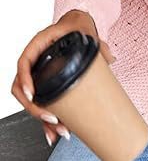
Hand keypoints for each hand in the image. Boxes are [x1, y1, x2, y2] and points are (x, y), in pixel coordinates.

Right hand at [11, 10, 115, 146]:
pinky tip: (52, 133)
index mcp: (39, 46)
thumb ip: (98, 45)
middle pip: (23, 89)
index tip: (33, 94)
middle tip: (54, 120)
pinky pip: (41, 104)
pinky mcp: (46, 86)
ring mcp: (38, 75)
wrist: (78, 27)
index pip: (24, 64)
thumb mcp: (86, 32)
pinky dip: (45, 120)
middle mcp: (35, 62)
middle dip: (36, 109)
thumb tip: (111, 58)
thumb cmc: (77, 27)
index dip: (26, 80)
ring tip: (58, 132)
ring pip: (31, 102)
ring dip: (42, 119)